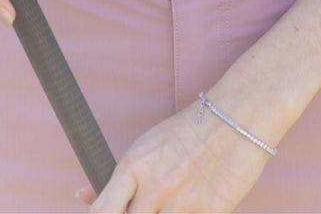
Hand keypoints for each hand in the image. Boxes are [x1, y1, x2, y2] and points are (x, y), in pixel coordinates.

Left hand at [74, 93, 273, 212]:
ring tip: (173, 203)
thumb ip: (119, 179)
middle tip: (153, 204)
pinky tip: (192, 206)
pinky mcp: (210, 213)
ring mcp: (182, 203)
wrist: (237, 116)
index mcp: (133, 166)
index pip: (102, 212)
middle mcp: (154, 187)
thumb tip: (82, 196)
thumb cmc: (189, 131)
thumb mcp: (147, 147)